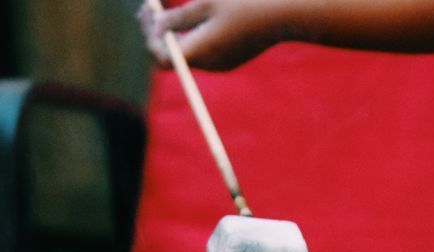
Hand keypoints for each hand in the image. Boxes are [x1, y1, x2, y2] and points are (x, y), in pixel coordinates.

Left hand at [138, 0, 281, 71]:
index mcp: (198, 52)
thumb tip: (156, 28)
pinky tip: (191, 17)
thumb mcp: (207, 2)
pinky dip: (193, 34)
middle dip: (159, 31)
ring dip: (175, 31)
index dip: (149, 34)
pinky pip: (204, 49)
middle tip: (149, 7)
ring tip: (166, 9)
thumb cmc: (246, 2)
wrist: (287, 12)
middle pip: (173, 54)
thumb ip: (178, 17)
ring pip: (188, 51)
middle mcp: (208, 64)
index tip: (145, 11)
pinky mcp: (232, 57)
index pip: (161, 54)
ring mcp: (221, 63)